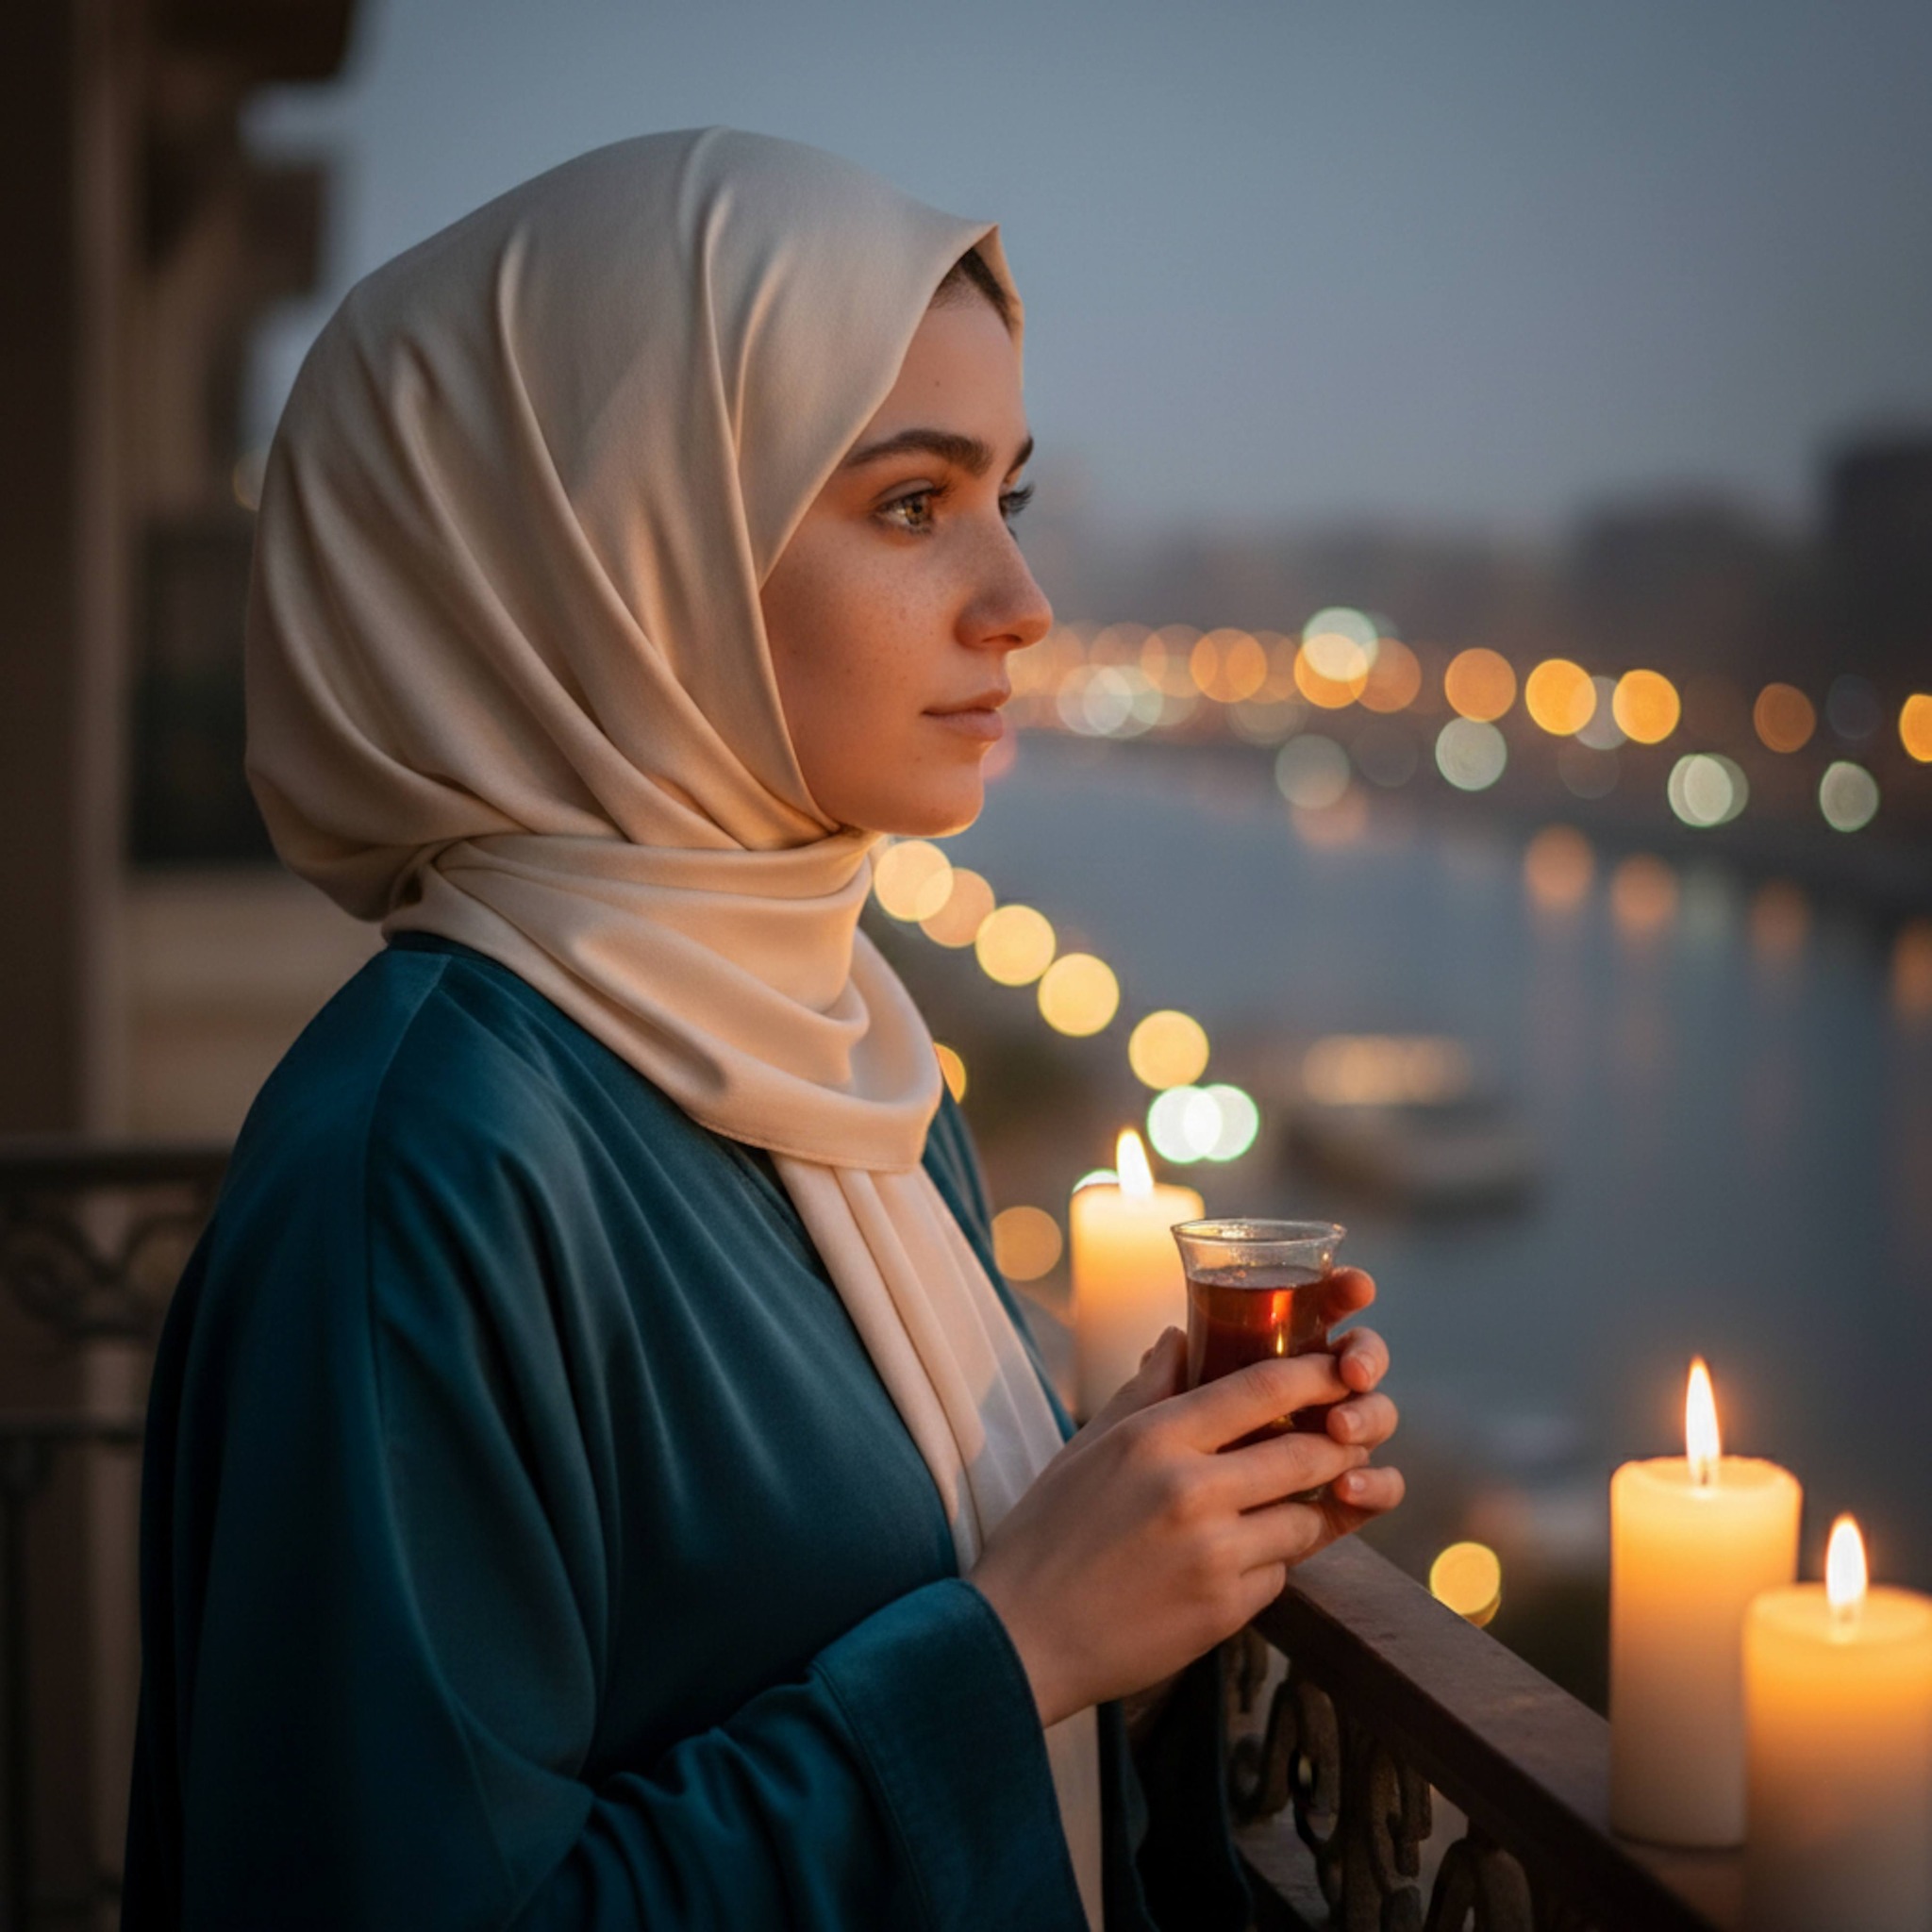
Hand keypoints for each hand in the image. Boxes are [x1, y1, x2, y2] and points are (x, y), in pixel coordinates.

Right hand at [970, 1270, 1401, 1726]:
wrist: (1021, 1637)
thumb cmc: (1046, 1534)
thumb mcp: (1088, 1447)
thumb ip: (1146, 1390)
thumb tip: (1181, 1337)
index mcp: (1155, 1437)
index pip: (1264, 1386)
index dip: (1318, 1375)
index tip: (1339, 1372)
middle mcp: (1191, 1490)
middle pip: (1307, 1453)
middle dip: (1338, 1446)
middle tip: (1343, 1442)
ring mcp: (1213, 1554)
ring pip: (1305, 1519)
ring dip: (1304, 1512)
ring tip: (1279, 1508)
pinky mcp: (1224, 1610)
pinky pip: (1279, 1574)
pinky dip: (1269, 1564)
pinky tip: (1232, 1564)